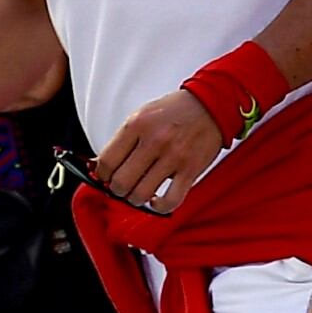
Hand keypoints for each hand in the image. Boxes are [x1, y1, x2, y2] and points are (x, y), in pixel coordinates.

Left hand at [89, 91, 228, 214]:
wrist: (210, 105)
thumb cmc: (174, 112)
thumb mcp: (142, 116)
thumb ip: (123, 140)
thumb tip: (102, 167)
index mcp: (137, 125)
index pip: (107, 161)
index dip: (101, 175)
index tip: (105, 177)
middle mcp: (154, 141)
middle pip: (121, 182)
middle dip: (117, 190)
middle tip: (122, 186)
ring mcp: (173, 157)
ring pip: (141, 194)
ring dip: (135, 199)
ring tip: (138, 192)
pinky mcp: (190, 170)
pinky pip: (170, 200)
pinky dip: (159, 207)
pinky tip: (156, 201)